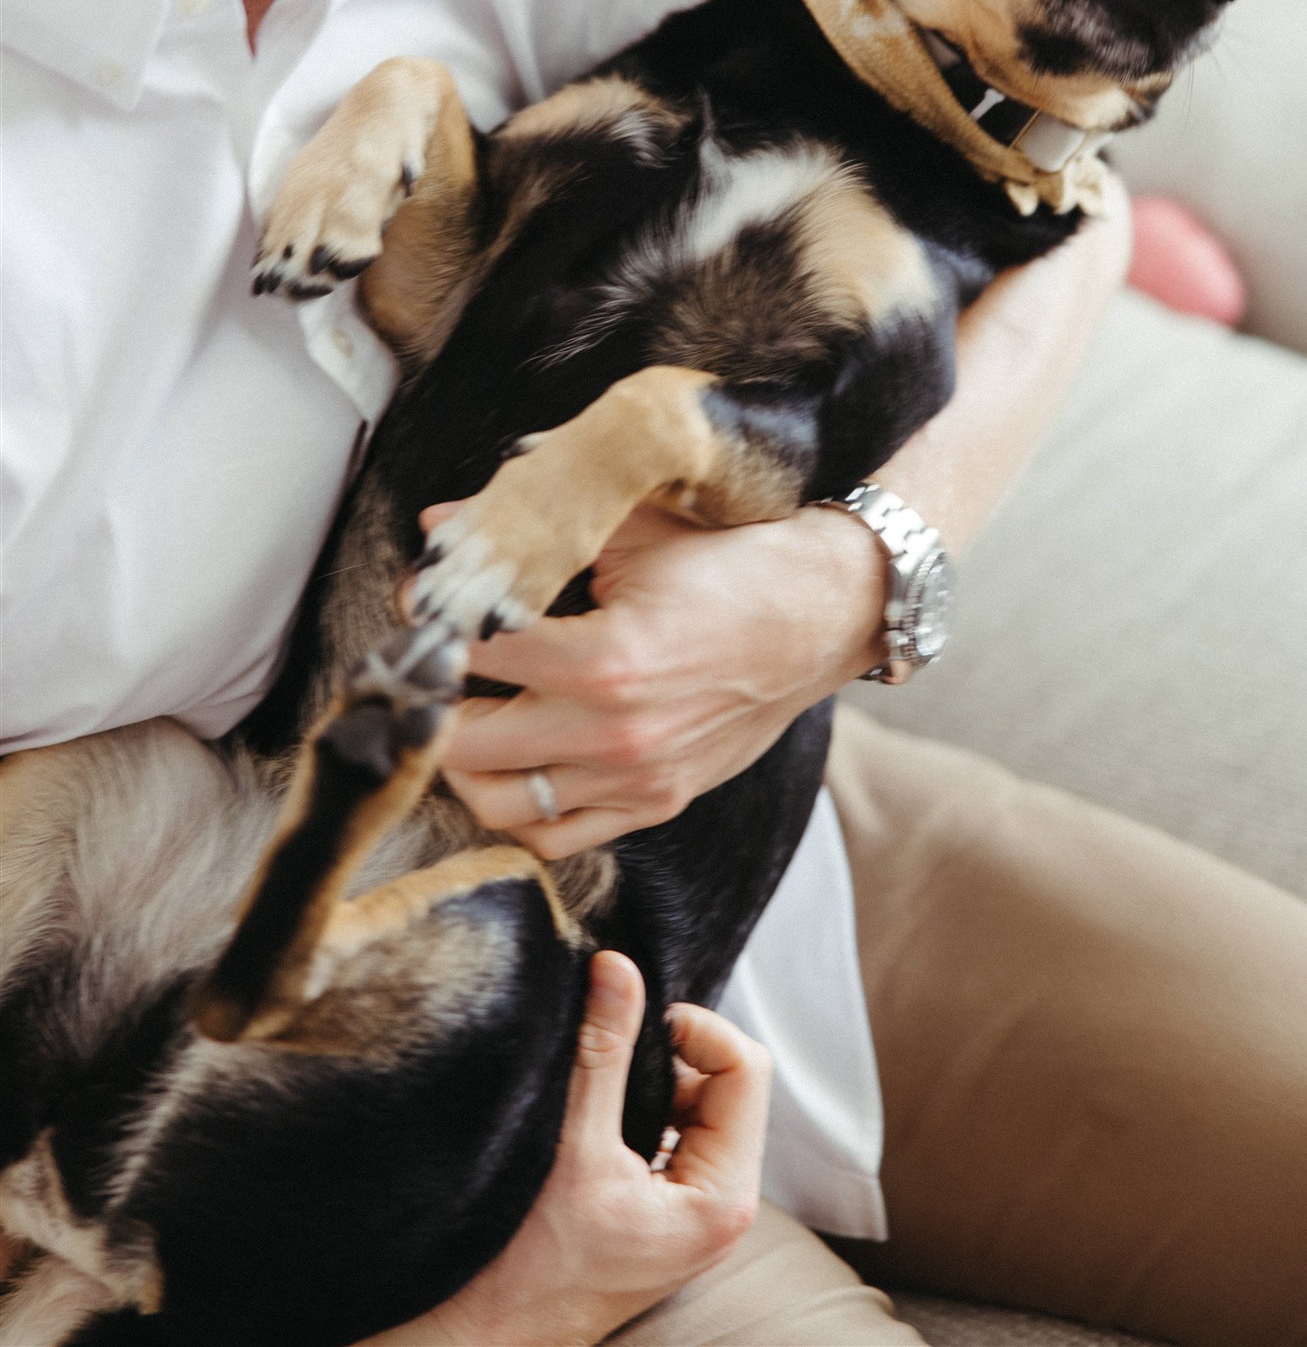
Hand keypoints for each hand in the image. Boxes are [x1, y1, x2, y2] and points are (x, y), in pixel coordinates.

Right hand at [365, 951, 769, 1346]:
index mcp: (723, 1199)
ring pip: (696, 1103)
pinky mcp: (667, 1210)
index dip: (692, 1029)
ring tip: (595, 1090)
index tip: (631, 1025)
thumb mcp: (571, 1146)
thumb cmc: (528, 1265)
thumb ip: (602, 1051)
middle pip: (727, 1082)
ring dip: (649, 1079)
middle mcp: (724, 1207)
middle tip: (606, 1054)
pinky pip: (672, 1130)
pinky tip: (593, 1118)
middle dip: (670, 1054)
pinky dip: (639, 1107)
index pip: (745, 1067)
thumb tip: (619, 969)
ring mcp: (696, 1211)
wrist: (485, 1335)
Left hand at [435, 174, 1133, 859]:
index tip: (424, 598)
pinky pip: (554, 835)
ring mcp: (637, 780)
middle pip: (465, 743)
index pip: (473, 651)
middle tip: (434, 662)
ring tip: (470, 710)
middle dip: (435, 698)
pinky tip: (518, 756)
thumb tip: (441, 527)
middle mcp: (616, 734)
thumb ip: (533, 529)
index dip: (433, 619)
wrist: (825, 614)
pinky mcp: (656, 802)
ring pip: (497, 804)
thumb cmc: (733, 564)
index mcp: (606, 659)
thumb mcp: (633, 527)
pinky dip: (519, 806)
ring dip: (467, 760)